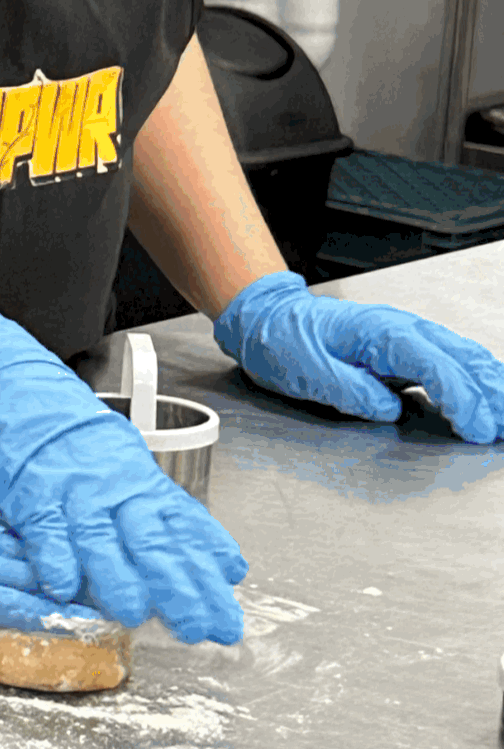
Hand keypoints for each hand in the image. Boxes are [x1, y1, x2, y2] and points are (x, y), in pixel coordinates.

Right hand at [0, 304, 246, 643]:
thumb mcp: (143, 481)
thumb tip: (230, 568)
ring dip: (116, 578)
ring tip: (132, 613)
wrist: (30, 405)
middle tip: (194, 627)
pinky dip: (54, 558)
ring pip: (101, 539)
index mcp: (149, 492)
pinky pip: (45, 530)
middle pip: (153, 544)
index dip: (208, 584)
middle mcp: (119, 494)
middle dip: (176, 590)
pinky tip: (63, 587)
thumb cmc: (89, 453)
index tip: (226, 622)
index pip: (188, 540)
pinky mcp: (32, 497)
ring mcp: (75, 495)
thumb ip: (183, 526)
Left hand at [216, 271, 503, 439]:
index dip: (462, 399)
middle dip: (491, 394)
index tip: (476, 428)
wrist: (267, 318)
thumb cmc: (283, 341)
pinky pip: (453, 360)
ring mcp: (407, 335)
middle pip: (462, 359)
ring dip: (492, 384)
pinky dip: (478, 377)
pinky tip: (492, 394)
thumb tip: (391, 409)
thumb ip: (351, 391)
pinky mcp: (406, 347)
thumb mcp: (306, 371)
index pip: (436, 366)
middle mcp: (402, 328)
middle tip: (502, 429)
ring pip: (465, 356)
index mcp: (380, 333)